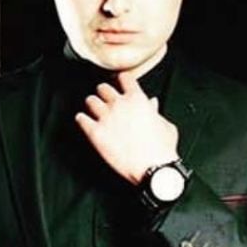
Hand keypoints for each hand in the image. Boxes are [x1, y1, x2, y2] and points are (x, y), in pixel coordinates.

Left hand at [74, 70, 179, 184]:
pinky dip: (82, 119)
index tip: (120, 84)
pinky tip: (84, 121)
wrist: (153, 169)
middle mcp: (119, 104)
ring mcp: (105, 118)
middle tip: (105, 99)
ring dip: (92, 104)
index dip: (121, 81)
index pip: (124, 78)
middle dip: (104, 93)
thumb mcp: (165, 125)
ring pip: (90, 100)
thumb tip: (151, 104)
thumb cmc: (162, 149)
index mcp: (137, 99)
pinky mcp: (95, 133)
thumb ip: (155, 111)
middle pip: (103, 88)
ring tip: (94, 110)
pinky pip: (81, 119)